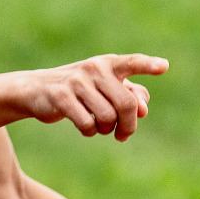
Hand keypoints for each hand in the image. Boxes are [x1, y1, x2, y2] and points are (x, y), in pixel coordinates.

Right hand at [21, 54, 166, 139]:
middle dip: (129, 125)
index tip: (164, 66)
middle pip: (126, 104)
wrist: (35, 90)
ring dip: (107, 130)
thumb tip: (143, 109)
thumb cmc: (78, 90)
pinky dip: (90, 131)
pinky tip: (86, 128)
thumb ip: (129, 94)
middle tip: (123, 135)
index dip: (147, 65)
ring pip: (108, 117)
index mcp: (107, 64)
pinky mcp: (61, 97)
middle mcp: (93, 69)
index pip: (131, 63)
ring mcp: (76, 82)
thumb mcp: (104, 88)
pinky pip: (87, 124)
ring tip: (100, 127)